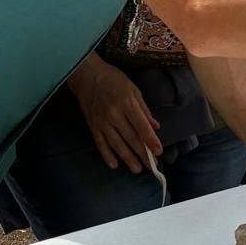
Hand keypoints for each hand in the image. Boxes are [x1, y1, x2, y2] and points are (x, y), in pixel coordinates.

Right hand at [69, 57, 161, 172]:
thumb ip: (144, 109)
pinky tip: (115, 164)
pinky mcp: (92, 125)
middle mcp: (114, 115)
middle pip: (131, 138)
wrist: (87, 75)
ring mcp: (102, 122)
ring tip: (137, 169)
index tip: (159, 152)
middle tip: (152, 166)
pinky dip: (107, 155)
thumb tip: (155, 126)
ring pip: (116, 144)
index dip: (151, 141)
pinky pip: (100, 143)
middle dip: (142, 153)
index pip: (141, 127)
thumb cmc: (113, 79)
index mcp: (127, 104)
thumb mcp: (133, 89)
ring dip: (127, 158)